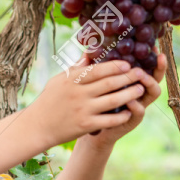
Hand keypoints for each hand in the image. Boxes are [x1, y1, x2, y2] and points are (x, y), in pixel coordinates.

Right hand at [27, 57, 148, 147]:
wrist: (37, 126)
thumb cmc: (49, 100)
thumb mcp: (59, 80)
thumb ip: (76, 68)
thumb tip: (89, 52)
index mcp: (72, 80)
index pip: (97, 70)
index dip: (114, 66)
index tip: (127, 64)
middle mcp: (78, 94)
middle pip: (108, 84)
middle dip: (127, 78)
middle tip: (141, 74)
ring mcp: (83, 110)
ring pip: (113, 101)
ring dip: (129, 94)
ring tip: (140, 89)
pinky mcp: (86, 126)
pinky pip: (109, 120)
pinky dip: (121, 116)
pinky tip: (130, 111)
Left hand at [79, 49, 166, 150]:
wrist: (89, 126)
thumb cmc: (94, 100)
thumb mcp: (97, 82)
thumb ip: (96, 67)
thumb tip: (88, 48)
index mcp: (132, 80)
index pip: (148, 65)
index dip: (153, 57)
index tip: (155, 47)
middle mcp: (140, 92)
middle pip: (157, 78)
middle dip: (158, 68)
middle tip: (155, 58)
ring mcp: (139, 105)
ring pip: (153, 93)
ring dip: (148, 83)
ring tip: (141, 75)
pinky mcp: (133, 120)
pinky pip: (139, 112)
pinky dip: (136, 105)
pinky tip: (130, 100)